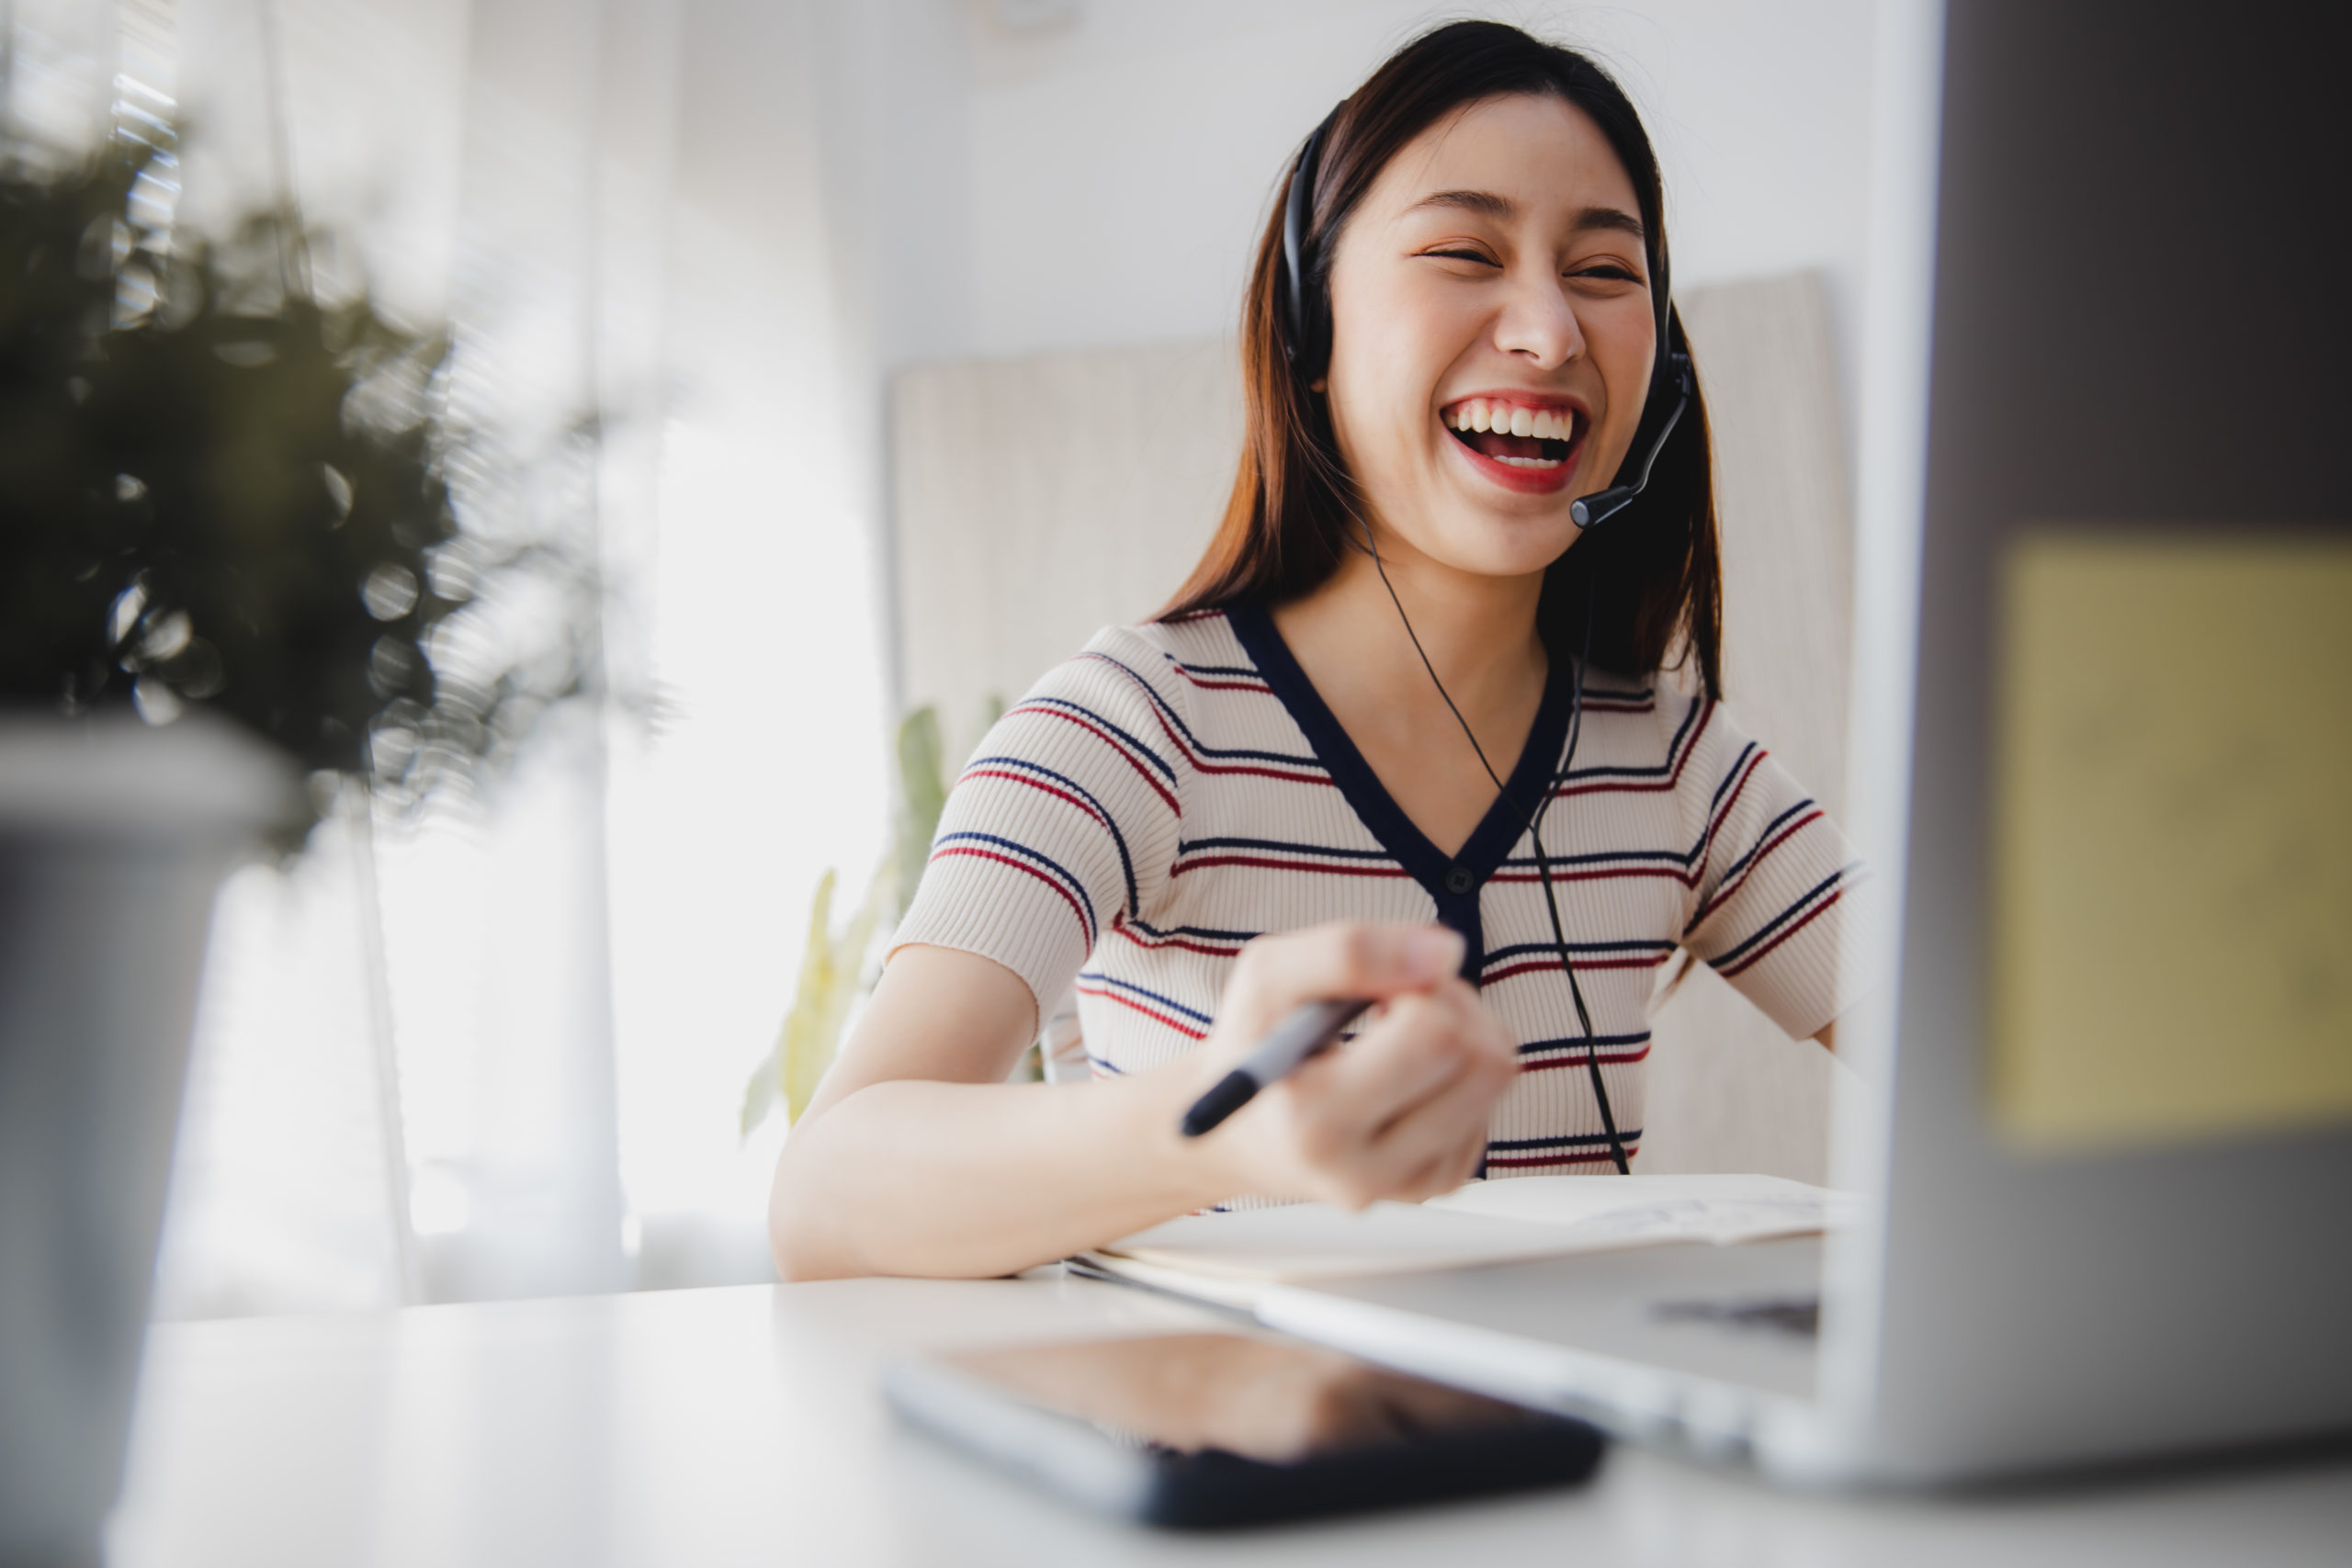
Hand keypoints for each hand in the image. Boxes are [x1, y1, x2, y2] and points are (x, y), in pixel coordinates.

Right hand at [1181, 923, 1517, 1208]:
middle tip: (1395, 1000)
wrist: (1236, 1131)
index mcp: (1314, 1125)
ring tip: (1404, 1027)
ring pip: (1496, 1080)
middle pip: (1482, 1063)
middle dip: (1450, 1005)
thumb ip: (1348, 949)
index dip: (1419, 988)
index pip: (1433, 1038)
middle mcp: (1365, 1172)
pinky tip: (1409, 1067)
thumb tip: (1444, 951)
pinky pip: (1489, 1104)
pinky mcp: (1435, 1184)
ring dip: (1464, 1031)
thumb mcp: (1267, 976)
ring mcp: (1406, 1186)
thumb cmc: (1252, 1047)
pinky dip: (1459, 1070)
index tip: (1376, 989)